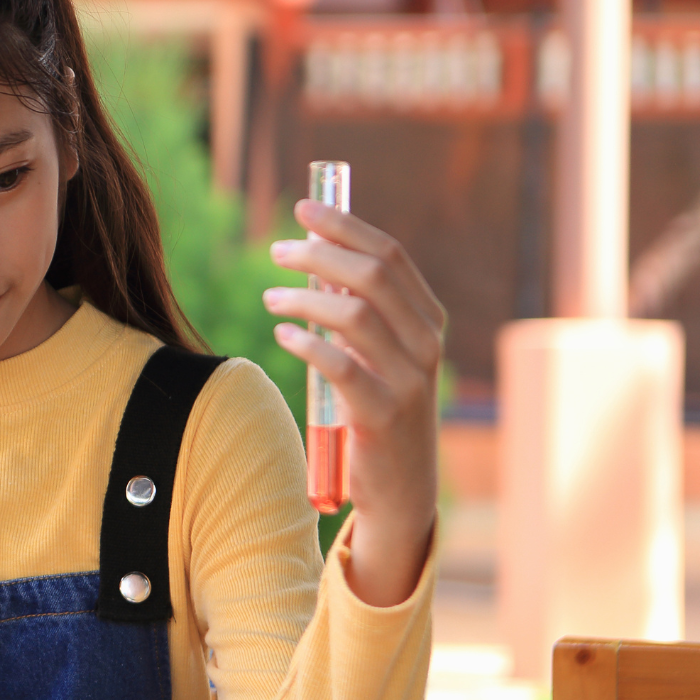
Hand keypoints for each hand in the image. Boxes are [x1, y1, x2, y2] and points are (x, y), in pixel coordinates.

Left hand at [265, 200, 444, 606]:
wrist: (399, 491)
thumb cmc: (377, 413)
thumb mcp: (378, 356)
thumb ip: (359, 312)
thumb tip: (316, 261)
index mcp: (428, 320)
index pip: (390, 255)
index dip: (345, 226)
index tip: (303, 209)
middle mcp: (427, 343)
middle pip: (372, 274)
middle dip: (319, 252)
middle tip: (276, 250)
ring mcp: (410, 379)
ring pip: (356, 314)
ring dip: (304, 297)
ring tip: (270, 298)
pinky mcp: (384, 414)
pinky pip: (342, 366)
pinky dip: (307, 343)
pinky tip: (281, 336)